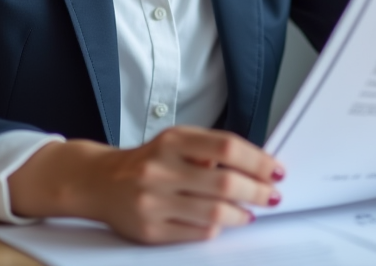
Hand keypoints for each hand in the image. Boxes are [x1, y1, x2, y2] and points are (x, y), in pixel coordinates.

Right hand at [7, 126, 284, 243]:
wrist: (100, 182)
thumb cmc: (148, 161)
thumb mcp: (176, 141)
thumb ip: (211, 149)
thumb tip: (259, 166)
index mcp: (172, 141)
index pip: (227, 147)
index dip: (258, 160)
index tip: (276, 170)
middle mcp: (160, 169)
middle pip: (225, 183)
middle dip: (257, 191)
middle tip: (271, 195)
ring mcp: (153, 201)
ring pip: (214, 213)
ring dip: (241, 214)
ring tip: (249, 212)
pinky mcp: (149, 229)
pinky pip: (196, 233)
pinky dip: (216, 228)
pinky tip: (223, 222)